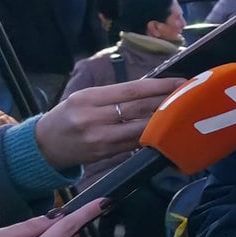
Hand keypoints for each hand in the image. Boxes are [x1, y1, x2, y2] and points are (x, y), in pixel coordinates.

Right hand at [33, 77, 188, 169]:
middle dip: (168, 102)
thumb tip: (152, 89)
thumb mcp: (84, 98)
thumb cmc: (68, 116)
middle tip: (191, 97)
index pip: (131, 90)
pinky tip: (168, 132)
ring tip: (186, 114)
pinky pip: (134, 144)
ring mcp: (99, 138)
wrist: (44, 146)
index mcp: (88, 98)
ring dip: (165, 121)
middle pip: (139, 108)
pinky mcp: (104, 154)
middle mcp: (93, 117)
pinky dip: (152, 137)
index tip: (181, 82)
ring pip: (140, 128)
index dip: (159, 86)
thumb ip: (114, 95)